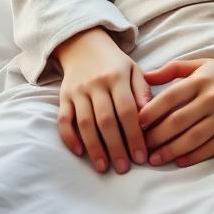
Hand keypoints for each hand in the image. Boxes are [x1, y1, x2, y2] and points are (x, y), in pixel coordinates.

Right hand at [53, 28, 150, 173]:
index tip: (141, 157)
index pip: (127, 110)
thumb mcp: (133, 69)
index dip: (134, 135)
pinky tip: (80, 153)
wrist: (83, 44)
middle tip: (124, 168)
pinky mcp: (63, 96)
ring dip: (95, 148)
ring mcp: (78, 90)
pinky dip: (69, 137)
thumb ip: (142, 91)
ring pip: (85, 123)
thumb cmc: (114, 63)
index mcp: (117, 76)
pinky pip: (63, 120)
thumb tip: (149, 115)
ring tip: (104, 167)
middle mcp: (96, 83)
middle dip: (116, 147)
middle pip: (106, 120)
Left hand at [138, 57, 213, 168]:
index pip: (170, 97)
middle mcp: (212, 97)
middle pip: (178, 120)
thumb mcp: (204, 64)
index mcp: (202, 79)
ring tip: (154, 159)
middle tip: (140, 147)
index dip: (151, 112)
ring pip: (192, 137)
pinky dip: (194, 156)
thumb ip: (174, 70)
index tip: (135, 124)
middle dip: (156, 136)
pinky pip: (211, 147)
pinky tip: (179, 161)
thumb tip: (145, 76)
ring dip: (170, 150)